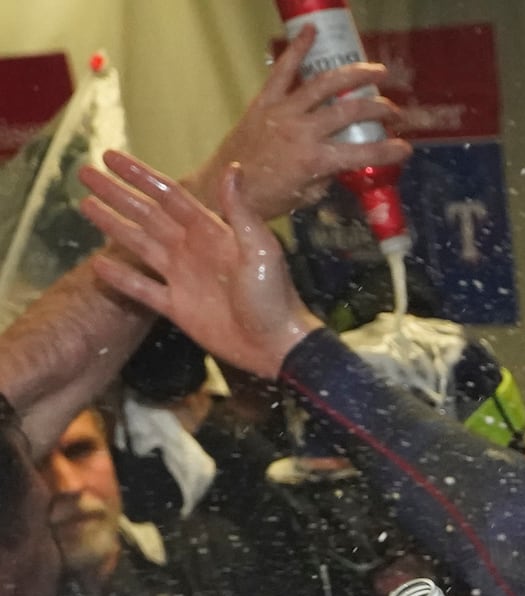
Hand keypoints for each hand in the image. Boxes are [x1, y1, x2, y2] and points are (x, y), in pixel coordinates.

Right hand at [79, 155, 321, 378]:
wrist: (277, 346)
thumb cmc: (274, 297)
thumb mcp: (260, 249)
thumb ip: (241, 211)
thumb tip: (232, 168)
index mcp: (211, 232)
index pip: (169, 196)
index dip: (140, 176)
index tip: (110, 157)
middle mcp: (193, 250)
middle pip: (147, 215)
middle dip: (116, 194)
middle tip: (84, 173)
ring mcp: (184, 278)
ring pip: (139, 245)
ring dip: (112, 226)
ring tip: (85, 205)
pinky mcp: (178, 308)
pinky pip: (142, 289)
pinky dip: (121, 278)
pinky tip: (97, 266)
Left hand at [188, 27, 410, 222]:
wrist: (225, 188)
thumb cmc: (269, 199)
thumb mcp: (308, 196)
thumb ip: (328, 175)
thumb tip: (344, 160)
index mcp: (316, 161)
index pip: (364, 153)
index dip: (390, 151)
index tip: (406, 148)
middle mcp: (302, 131)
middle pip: (349, 111)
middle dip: (379, 108)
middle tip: (394, 110)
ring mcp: (283, 111)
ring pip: (325, 84)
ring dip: (355, 75)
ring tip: (377, 71)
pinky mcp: (265, 101)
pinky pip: (284, 70)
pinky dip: (298, 48)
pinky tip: (313, 31)